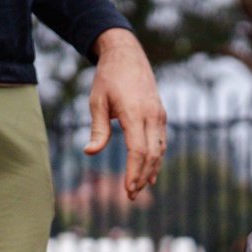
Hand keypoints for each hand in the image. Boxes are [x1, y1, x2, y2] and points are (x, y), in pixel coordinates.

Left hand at [85, 28, 167, 200]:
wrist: (128, 56)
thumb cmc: (108, 78)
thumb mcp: (97, 102)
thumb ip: (98, 129)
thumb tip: (90, 152)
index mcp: (135, 113)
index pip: (139, 150)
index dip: (134, 172)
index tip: (127, 189)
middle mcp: (152, 116)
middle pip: (152, 155)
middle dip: (142, 177)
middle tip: (130, 195)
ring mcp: (159, 116)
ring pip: (160, 151)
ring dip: (150, 171)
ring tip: (138, 188)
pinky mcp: (161, 116)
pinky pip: (161, 143)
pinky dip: (156, 159)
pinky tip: (150, 172)